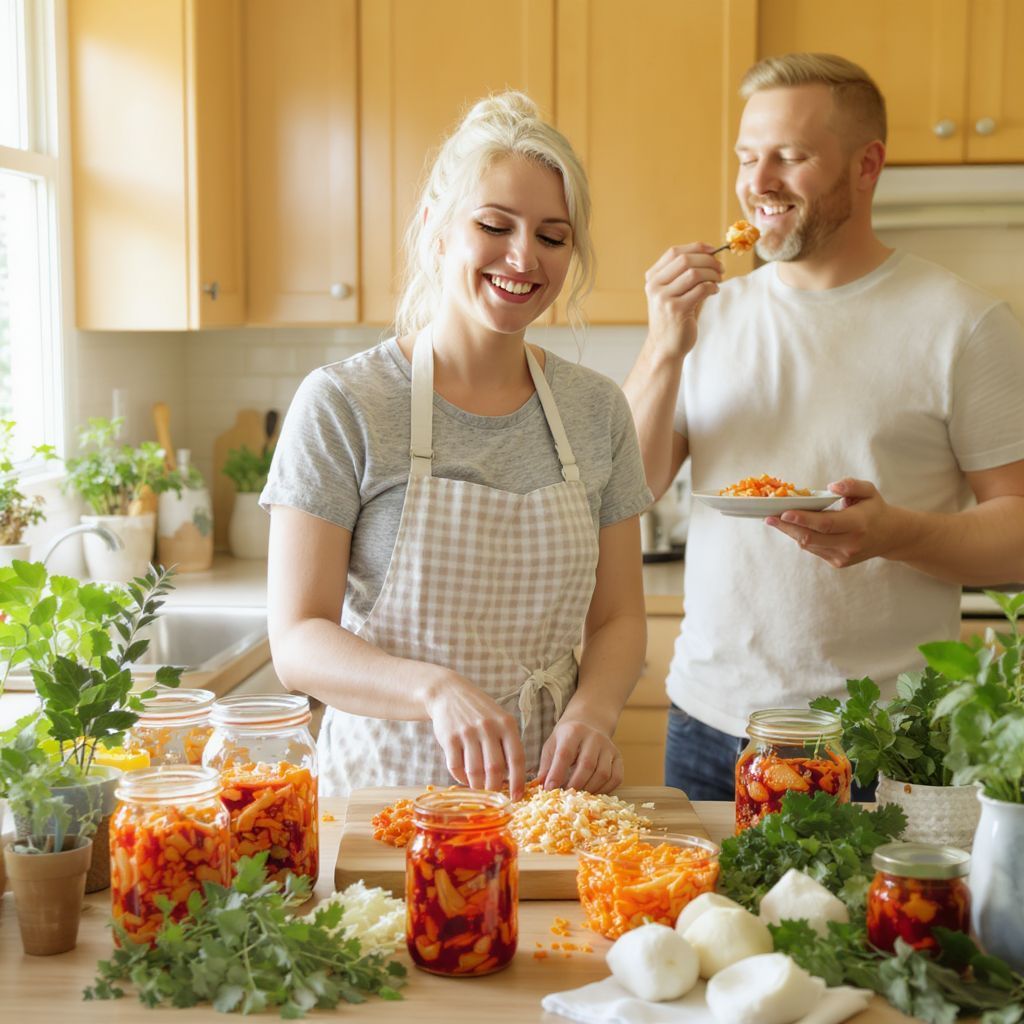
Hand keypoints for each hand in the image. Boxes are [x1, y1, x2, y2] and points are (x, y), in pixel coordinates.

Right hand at [425, 673, 526, 797]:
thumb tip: (513, 778)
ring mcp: (468, 732)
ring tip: (479, 786)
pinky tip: (465, 778)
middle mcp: (488, 727)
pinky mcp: (449, 738)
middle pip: (495, 769)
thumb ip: (508, 744)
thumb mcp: (500, 719)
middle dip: (494, 787)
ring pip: (475, 772)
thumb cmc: (480, 711)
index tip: (517, 797)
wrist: (449, 693)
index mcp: (506, 724)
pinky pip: (456, 767)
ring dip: (477, 785)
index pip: (516, 758)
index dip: (518, 782)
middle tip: (493, 793)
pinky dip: (461, 778)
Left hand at [536, 719, 623, 793]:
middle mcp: (594, 737)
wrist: (589, 723)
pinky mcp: (618, 757)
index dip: (557, 774)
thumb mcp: (552, 745)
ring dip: (589, 789)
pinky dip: (605, 790)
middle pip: (586, 765)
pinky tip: (593, 792)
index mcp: (573, 731)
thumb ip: (546, 766)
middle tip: (564, 797)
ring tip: (577, 796)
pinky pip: (616, 778)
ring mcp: (608, 747)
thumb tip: (540, 787)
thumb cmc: (565, 738)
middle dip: (574, 785)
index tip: (549, 790)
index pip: (565, 754)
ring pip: (602, 774)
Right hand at [644, 244, 722, 358]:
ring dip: (712, 274)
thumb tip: (711, 255)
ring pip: (694, 273)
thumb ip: (685, 275)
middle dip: (708, 261)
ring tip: (719, 280)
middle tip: (721, 268)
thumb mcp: (673, 293)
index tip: (714, 250)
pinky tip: (714, 291)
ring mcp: (663, 298)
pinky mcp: (676, 310)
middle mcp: (655, 286)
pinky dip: (712, 287)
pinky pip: (701, 289)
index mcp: (653, 278)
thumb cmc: (674, 318)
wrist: (665, 347)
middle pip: (685, 260)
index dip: (697, 247)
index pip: (675, 252)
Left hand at [765, 477, 907, 567]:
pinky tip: (795, 527)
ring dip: (791, 532)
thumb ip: (851, 485)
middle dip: (787, 527)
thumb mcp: (869, 490)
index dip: (803, 519)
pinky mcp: (838, 562)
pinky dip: (802, 537)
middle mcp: (850, 543)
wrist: (890, 536)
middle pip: (811, 538)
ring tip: (777, 520)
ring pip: (809, 545)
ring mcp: (843, 556)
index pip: (826, 524)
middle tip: (768, 517)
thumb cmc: (874, 509)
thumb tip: (831, 487)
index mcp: (858, 524)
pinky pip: (813, 549)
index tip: (783, 513)